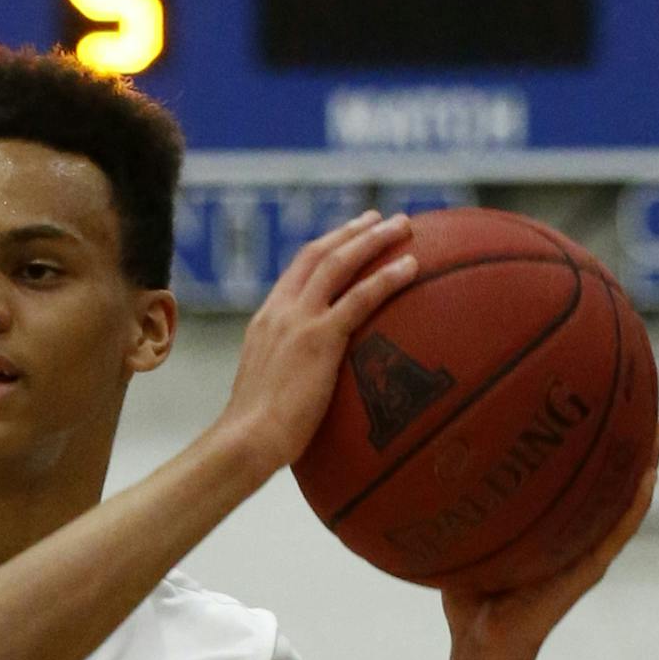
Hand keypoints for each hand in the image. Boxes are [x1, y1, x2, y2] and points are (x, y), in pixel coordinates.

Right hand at [217, 210, 418, 475]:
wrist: (246, 439)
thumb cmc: (256, 432)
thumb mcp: (268, 389)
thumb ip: (288, 373)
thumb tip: (309, 386)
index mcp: (265, 321)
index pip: (296, 271)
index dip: (326, 248)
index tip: (349, 236)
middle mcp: (279, 312)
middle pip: (318, 255)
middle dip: (352, 232)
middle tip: (381, 219)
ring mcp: (298, 322)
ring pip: (339, 264)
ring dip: (373, 240)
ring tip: (404, 228)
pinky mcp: (319, 339)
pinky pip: (360, 297)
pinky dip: (387, 277)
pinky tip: (412, 266)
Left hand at [443, 425, 658, 659]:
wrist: (480, 645)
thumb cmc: (468, 601)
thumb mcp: (462, 543)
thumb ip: (457, 513)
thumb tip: (426, 470)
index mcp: (545, 532)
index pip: (570, 483)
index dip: (583, 448)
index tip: (590, 407)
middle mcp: (570, 539)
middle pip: (604, 484)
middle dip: (620, 446)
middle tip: (636, 402)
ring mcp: (584, 554)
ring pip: (623, 502)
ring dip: (641, 465)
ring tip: (655, 428)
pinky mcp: (588, 572)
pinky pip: (617, 532)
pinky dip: (634, 505)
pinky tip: (647, 475)